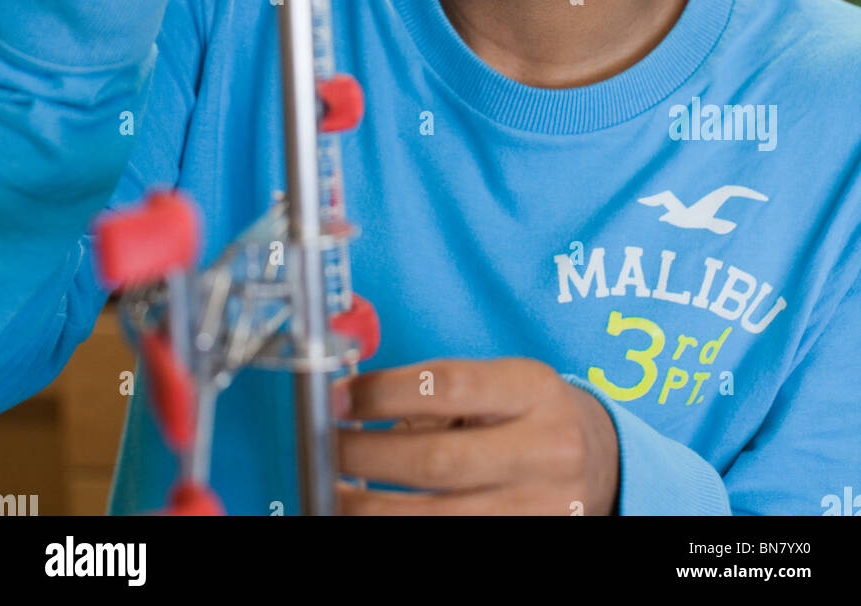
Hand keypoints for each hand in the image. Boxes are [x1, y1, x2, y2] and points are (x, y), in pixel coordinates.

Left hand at [333, 357, 618, 515]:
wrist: (599, 460)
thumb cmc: (532, 413)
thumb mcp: (502, 382)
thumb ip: (439, 390)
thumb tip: (352, 401)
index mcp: (532, 390)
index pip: (446, 385)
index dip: (382, 393)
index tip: (338, 399)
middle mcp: (544, 450)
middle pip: (437, 460)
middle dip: (367, 456)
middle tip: (325, 448)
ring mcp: (538, 507)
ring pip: (438, 519)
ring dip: (371, 508)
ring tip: (334, 493)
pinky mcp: (530, 541)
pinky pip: (453, 543)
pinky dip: (404, 531)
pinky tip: (372, 517)